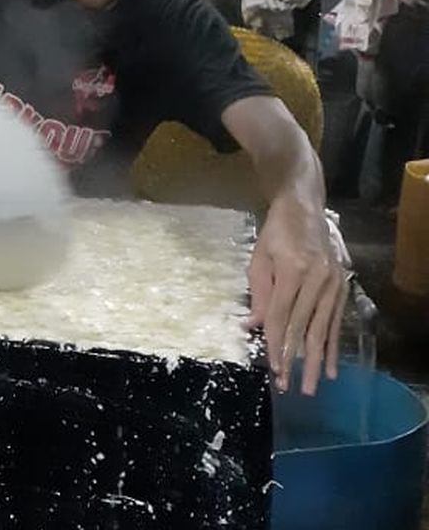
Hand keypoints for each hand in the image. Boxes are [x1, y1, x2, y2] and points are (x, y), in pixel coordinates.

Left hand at [245, 199, 348, 394]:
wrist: (305, 207)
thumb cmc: (275, 232)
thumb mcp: (258, 258)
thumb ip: (258, 294)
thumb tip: (251, 326)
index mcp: (293, 270)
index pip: (281, 316)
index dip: (276, 345)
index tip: (274, 370)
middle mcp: (317, 279)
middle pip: (303, 327)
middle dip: (296, 360)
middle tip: (292, 387)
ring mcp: (333, 283)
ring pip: (323, 328)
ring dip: (318, 359)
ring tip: (314, 384)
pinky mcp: (342, 285)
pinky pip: (336, 321)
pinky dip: (333, 344)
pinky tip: (332, 365)